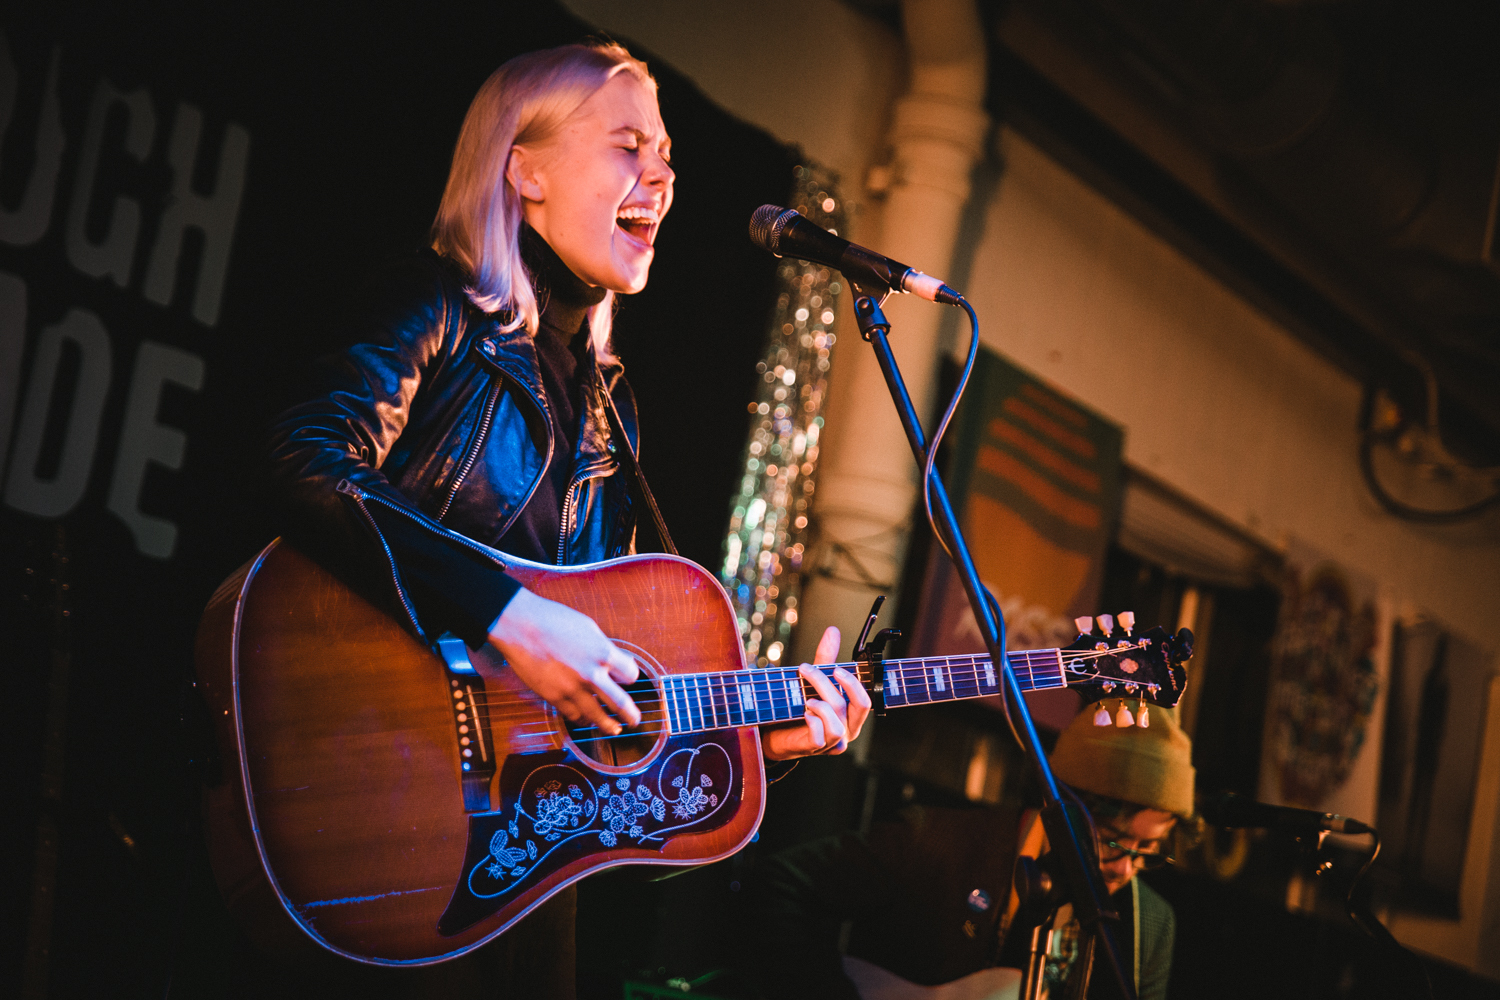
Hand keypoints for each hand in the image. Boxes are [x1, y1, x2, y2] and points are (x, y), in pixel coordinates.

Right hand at [486, 588, 640, 733]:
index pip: (630, 675)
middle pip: (620, 703)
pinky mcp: (553, 697)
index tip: (627, 679)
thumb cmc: (552, 620)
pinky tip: (584, 718)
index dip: (629, 677)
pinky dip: (581, 718)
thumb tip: (611, 660)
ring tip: (614, 729)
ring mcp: (572, 688)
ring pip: (597, 716)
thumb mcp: (588, 627)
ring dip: (608, 725)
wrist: (520, 626)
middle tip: (635, 720)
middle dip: (631, 715)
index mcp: (603, 653)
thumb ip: (602, 647)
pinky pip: (573, 715)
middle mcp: (592, 674)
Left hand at [761, 626, 870, 760]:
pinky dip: (812, 721)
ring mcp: (833, 742)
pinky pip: (820, 736)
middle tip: (809, 670)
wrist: (776, 731)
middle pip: (854, 708)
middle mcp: (847, 730)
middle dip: (832, 686)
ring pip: (837, 723)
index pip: (865, 701)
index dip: (854, 684)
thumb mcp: (815, 680)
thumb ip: (826, 658)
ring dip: (820, 705)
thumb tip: (833, 631)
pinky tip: (803, 713)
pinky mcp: (816, 748)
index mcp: (852, 715)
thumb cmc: (801, 705)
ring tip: (806, 699)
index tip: (836, 669)